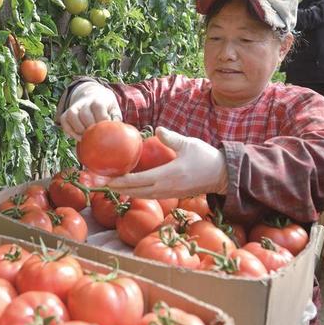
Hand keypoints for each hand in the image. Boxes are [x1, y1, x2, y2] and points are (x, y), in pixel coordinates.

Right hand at [59, 82, 121, 139]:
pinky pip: (64, 120)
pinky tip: (77, 138)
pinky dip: (69, 130)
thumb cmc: (106, 106)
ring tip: (85, 138)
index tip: (105, 131)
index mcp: (98, 100)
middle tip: (96, 138)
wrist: (93, 95)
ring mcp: (74, 107)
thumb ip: (116, 118)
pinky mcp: (67, 113)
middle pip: (84, 114)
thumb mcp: (114, 109)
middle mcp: (84, 102)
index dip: (102, 120)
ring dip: (78, 129)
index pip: (98, 108)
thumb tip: (117, 130)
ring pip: (71, 115)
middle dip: (90, 128)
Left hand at [106, 127, 227, 197]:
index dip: (121, 181)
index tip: (107, 179)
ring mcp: (169, 193)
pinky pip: (150, 195)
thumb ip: (171, 138)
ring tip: (111, 186)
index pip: (139, 181)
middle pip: (136, 192)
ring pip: (142, 195)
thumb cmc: (206, 158)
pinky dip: (137, 192)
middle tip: (100, 184)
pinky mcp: (172, 194)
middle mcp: (166, 188)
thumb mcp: (189, 144)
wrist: (222, 175)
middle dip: (118, 189)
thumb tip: (156, 129)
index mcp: (168, 176)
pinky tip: (129, 187)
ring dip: (126, 192)